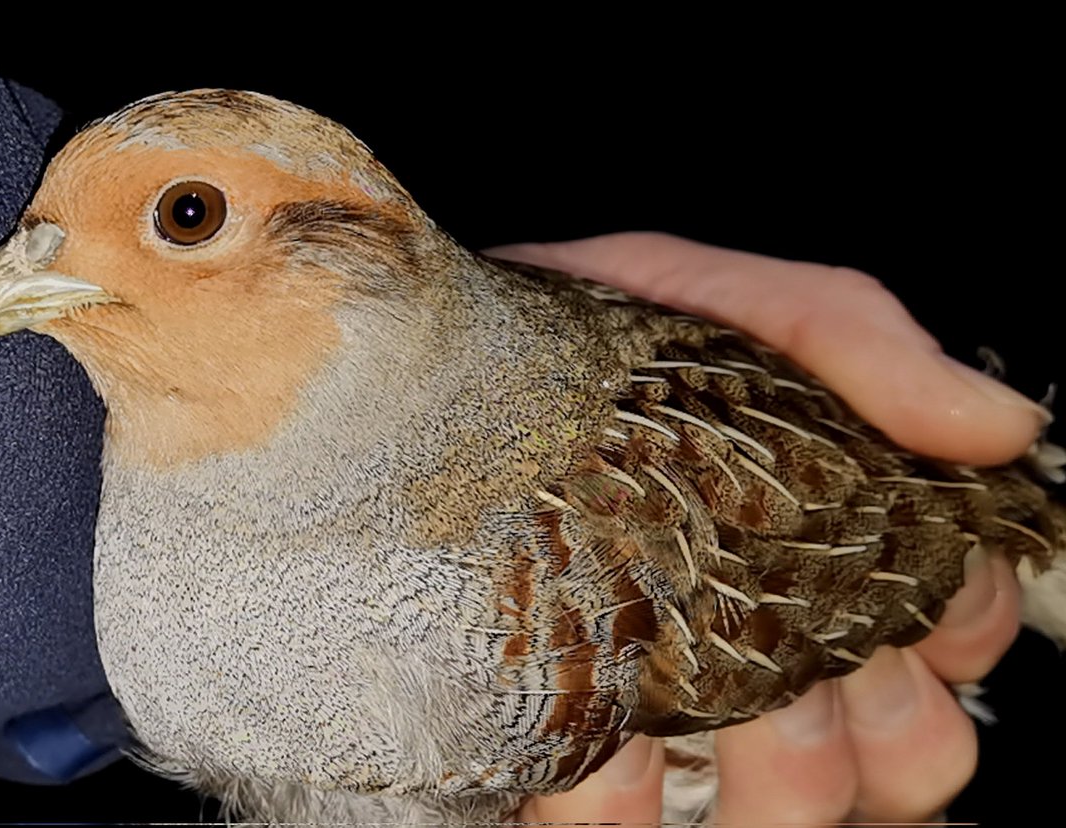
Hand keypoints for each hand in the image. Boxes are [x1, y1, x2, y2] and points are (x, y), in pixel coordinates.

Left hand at [490, 233, 1037, 824]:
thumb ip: (853, 344)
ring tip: (708, 715)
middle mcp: (770, 622)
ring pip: (795, 797)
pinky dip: (621, 802)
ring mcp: (677, 691)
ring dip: (778, 777)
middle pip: (902, 743)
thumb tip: (997, 424)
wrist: (445, 362)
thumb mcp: (720, 304)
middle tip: (800, 672)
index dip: (956, 627)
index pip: (960, 620)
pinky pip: (623, 813)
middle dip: (873, 725)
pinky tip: (604, 755)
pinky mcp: (576, 732)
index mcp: (825, 531)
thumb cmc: (585, 333)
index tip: (910, 607)